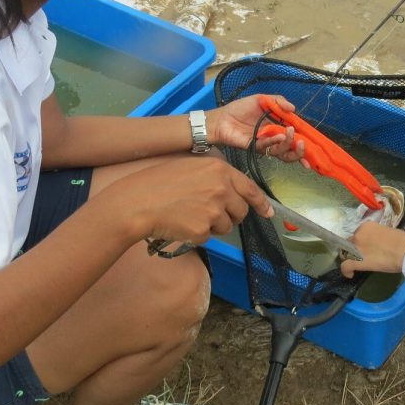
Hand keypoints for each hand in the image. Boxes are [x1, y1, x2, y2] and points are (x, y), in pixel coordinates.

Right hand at [107, 157, 271, 245]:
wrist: (137, 202)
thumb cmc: (158, 183)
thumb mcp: (191, 168)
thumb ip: (215, 177)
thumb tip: (234, 194)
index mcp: (219, 170)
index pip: (250, 188)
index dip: (261, 203)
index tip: (267, 212)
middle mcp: (221, 188)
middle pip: (241, 211)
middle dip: (231, 216)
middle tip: (210, 214)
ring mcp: (214, 210)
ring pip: (227, 226)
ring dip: (213, 226)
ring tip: (190, 215)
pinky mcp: (203, 229)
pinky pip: (208, 237)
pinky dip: (197, 235)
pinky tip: (182, 223)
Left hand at [208, 94, 302, 160]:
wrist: (222, 118)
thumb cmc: (240, 109)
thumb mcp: (262, 99)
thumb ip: (278, 101)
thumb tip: (293, 108)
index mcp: (278, 127)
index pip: (295, 136)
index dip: (305, 141)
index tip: (313, 143)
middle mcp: (274, 138)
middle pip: (292, 150)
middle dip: (301, 150)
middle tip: (303, 142)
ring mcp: (265, 144)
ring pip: (282, 152)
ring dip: (289, 145)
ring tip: (291, 135)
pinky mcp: (255, 148)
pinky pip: (268, 148)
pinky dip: (275, 142)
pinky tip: (279, 136)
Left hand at [340, 222, 404, 277]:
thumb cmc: (402, 241)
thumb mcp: (388, 232)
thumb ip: (379, 235)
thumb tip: (378, 241)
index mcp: (367, 226)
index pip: (359, 233)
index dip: (362, 241)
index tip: (367, 246)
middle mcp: (358, 234)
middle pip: (350, 242)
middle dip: (355, 248)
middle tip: (362, 255)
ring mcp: (356, 247)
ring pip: (346, 253)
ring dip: (350, 257)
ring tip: (356, 264)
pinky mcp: (356, 261)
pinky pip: (345, 266)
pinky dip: (346, 271)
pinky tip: (350, 274)